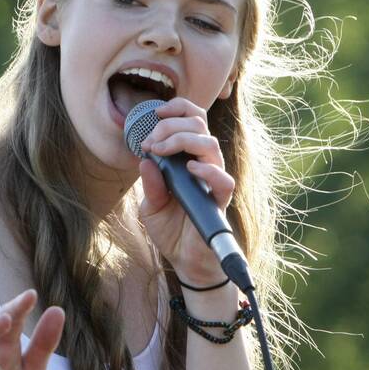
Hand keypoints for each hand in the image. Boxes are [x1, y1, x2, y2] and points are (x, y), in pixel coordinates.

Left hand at [138, 97, 234, 287]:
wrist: (184, 260)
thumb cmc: (170, 229)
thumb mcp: (150, 205)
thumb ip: (150, 184)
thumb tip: (145, 160)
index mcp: (187, 158)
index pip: (192, 120)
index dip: (177, 109)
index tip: (155, 113)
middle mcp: (203, 165)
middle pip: (200, 125)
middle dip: (172, 125)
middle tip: (151, 140)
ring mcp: (213, 181)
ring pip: (210, 145)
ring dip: (182, 140)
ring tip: (161, 150)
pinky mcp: (220, 201)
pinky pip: (223, 180)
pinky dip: (207, 170)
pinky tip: (189, 168)